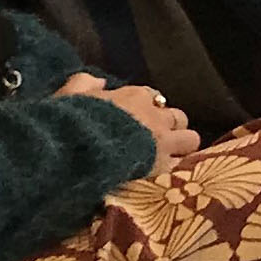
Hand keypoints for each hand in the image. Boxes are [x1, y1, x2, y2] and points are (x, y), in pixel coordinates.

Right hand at [57, 73, 200, 175]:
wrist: (77, 147)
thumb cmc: (71, 121)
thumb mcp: (70, 95)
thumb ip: (84, 84)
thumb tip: (99, 82)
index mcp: (133, 96)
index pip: (152, 97)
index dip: (148, 110)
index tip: (140, 120)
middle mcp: (154, 114)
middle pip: (177, 117)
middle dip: (171, 128)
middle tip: (158, 142)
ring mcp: (162, 139)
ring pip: (190, 139)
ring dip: (181, 148)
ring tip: (170, 160)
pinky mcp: (163, 164)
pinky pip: (182, 165)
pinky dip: (177, 170)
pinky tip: (170, 178)